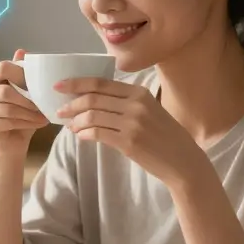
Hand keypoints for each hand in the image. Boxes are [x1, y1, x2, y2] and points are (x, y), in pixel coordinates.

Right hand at [0, 49, 48, 154]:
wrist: (13, 138)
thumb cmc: (20, 109)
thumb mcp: (24, 88)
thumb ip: (21, 70)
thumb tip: (22, 51)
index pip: (2, 68)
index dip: (21, 75)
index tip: (38, 84)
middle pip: (5, 92)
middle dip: (28, 100)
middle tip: (45, 104)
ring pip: (8, 109)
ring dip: (30, 113)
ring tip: (45, 115)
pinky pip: (7, 123)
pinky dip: (26, 123)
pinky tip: (38, 123)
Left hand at [56, 78, 203, 186]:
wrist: (183, 161)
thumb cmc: (165, 136)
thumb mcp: (150, 110)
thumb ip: (125, 103)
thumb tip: (91, 102)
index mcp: (140, 92)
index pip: (101, 83)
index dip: (76, 82)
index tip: (59, 85)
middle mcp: (136, 104)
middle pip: (93, 98)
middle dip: (71, 103)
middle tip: (59, 110)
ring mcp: (132, 123)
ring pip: (92, 116)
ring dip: (76, 121)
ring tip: (70, 126)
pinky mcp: (128, 142)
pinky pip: (97, 134)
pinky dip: (84, 134)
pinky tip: (80, 136)